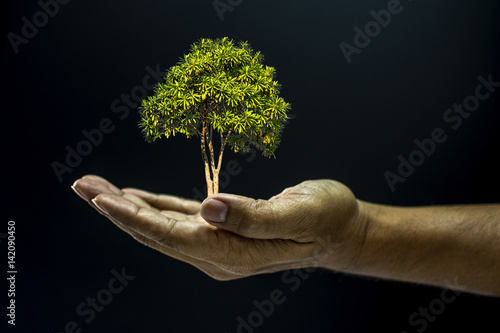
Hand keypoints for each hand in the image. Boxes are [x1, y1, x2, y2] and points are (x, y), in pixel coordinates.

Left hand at [71, 175, 365, 279]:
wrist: (340, 230)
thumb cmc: (326, 218)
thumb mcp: (298, 213)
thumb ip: (253, 216)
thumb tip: (208, 208)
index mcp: (232, 252)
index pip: (172, 235)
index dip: (134, 217)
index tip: (101, 197)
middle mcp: (217, 253)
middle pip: (156, 232)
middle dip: (117, 210)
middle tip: (83, 185)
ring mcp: (217, 244)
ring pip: (162, 225)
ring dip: (128, 207)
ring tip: (97, 188)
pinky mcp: (221, 230)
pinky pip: (178, 219)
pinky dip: (153, 207)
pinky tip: (134, 198)